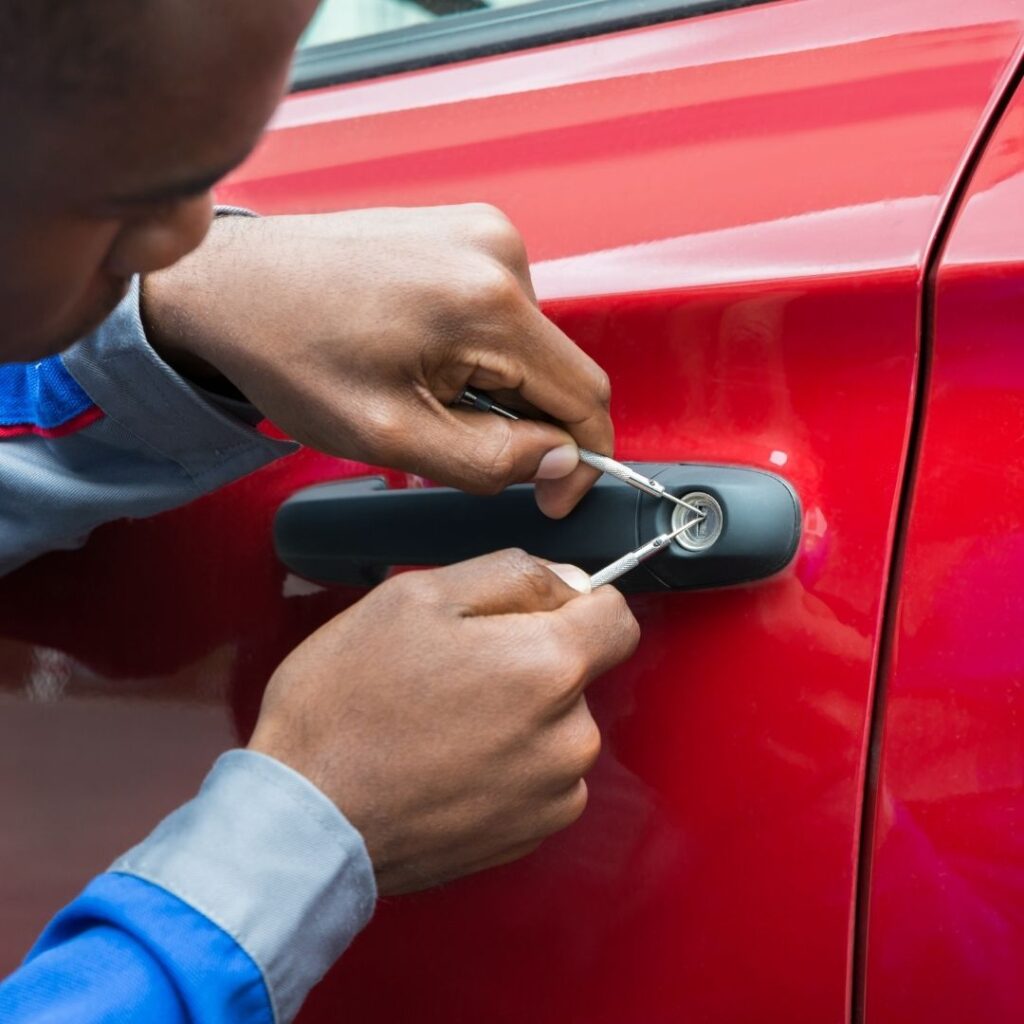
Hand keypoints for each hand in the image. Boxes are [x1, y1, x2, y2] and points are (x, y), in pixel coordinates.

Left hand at [143, 205, 612, 517]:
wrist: (233, 284)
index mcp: (489, 302)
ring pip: (529, 345)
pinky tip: (419, 353)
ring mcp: (482, 231)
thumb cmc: (293, 354)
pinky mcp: (465, 229)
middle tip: (448, 439)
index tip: (553, 497)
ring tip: (419, 387)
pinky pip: (502, 311)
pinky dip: (478, 349)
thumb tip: (561, 461)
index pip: (585, 394)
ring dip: (495, 385)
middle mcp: (499, 250)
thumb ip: (489, 461)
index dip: (581, 459)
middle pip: (556, 369)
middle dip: (523, 421)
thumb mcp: (389, 436)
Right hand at [247, 551, 639, 893]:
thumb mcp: (416, 597)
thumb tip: (569, 580)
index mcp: (549, 667)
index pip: (617, 616)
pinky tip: (447, 761)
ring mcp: (552, 795)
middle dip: (530, 659)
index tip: (532, 611)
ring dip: (518, 715)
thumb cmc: (347, 707)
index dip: (574, 601)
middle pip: (579, 672)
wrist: (304, 819)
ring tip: (441, 720)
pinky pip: (540, 778)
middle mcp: (569, 738)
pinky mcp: (529, 835)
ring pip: (558, 726)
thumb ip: (511, 574)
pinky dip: (506, 764)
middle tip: (454, 667)